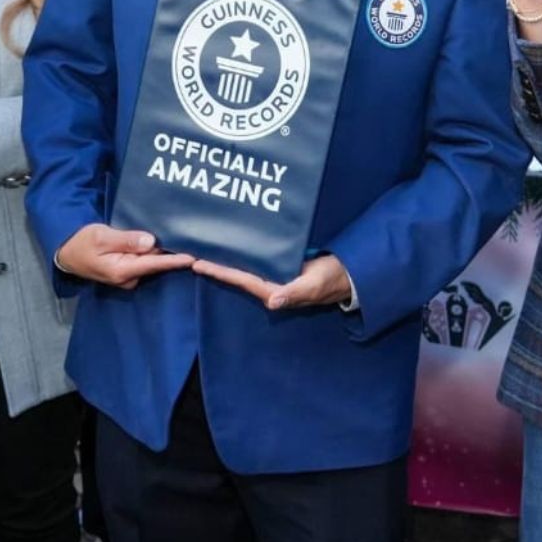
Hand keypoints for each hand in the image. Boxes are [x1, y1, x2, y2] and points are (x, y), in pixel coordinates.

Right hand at [56, 224, 195, 289]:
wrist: (67, 252)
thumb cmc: (82, 243)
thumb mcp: (101, 237)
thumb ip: (126, 240)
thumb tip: (151, 242)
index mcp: (122, 271)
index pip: (153, 265)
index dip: (173, 260)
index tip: (192, 257)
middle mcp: (128, 278)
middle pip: (155, 264)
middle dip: (172, 254)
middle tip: (192, 241)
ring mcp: (128, 276)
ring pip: (151, 262)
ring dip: (164, 252)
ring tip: (184, 240)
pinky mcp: (127, 270)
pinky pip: (145, 261)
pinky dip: (154, 252)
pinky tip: (165, 243)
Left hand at [191, 254, 352, 309]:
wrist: (348, 275)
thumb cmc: (331, 280)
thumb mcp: (315, 285)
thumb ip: (295, 293)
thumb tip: (273, 302)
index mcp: (274, 291)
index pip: (241, 280)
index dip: (220, 272)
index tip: (198, 264)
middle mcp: (270, 284)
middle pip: (237, 273)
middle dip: (217, 264)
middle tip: (193, 251)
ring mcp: (275, 275)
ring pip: (245, 266)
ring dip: (227, 256)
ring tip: (207, 244)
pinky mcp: (282, 265)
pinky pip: (257, 258)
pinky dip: (243, 250)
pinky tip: (234, 240)